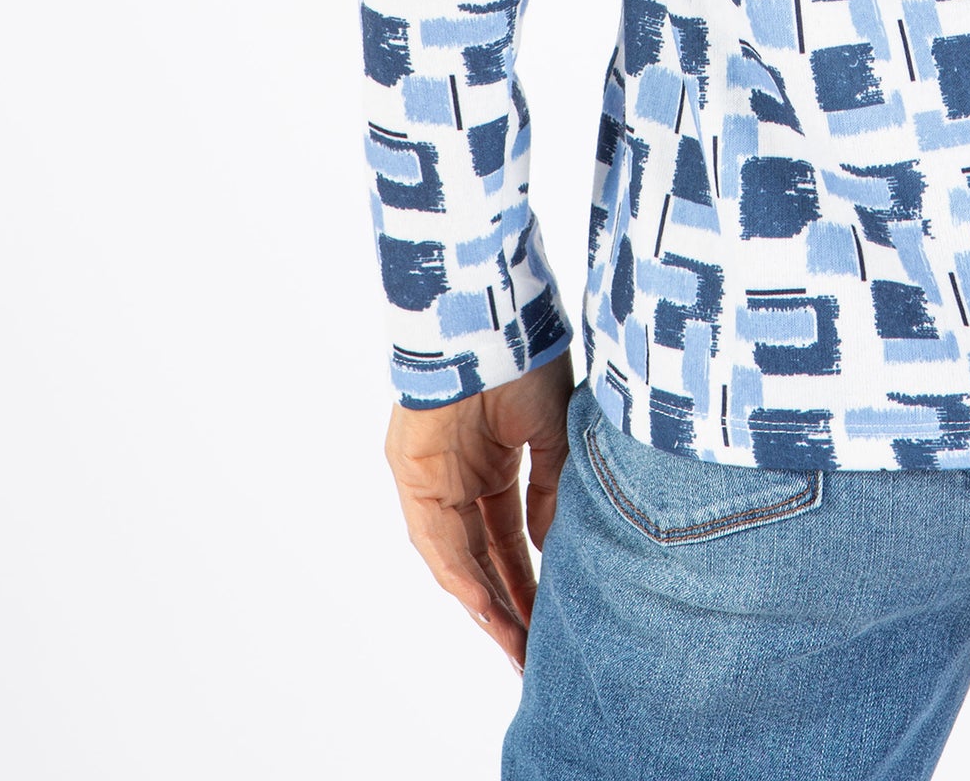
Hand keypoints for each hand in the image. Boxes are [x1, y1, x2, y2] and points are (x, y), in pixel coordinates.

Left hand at [384, 357, 574, 671]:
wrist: (490, 317)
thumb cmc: (527, 358)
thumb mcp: (555, 431)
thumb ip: (553, 489)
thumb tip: (550, 547)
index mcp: (497, 462)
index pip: (512, 537)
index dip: (531, 577)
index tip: (552, 617)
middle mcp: (463, 477)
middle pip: (484, 557)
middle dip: (510, 605)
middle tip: (532, 651)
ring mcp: (435, 480)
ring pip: (459, 557)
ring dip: (487, 603)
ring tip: (515, 644)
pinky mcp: (413, 478)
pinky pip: (437, 539)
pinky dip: (460, 576)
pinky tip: (486, 608)